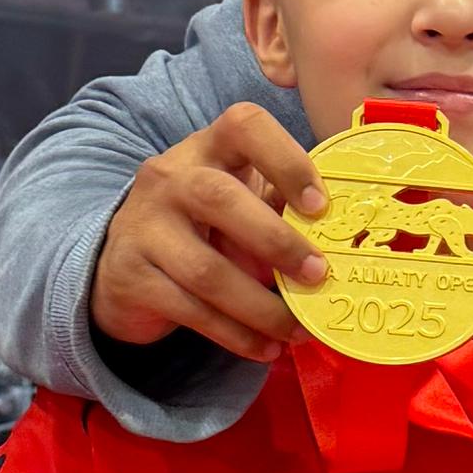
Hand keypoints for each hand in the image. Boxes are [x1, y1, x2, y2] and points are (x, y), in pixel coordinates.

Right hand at [90, 107, 329, 358]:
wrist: (126, 262)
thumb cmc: (205, 225)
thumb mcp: (242, 203)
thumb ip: (282, 208)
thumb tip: (346, 242)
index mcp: (209, 147)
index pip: (244, 126)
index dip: (287, 160)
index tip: (320, 205)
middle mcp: (170, 176)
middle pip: (220, 198)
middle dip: (277, 242)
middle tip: (319, 276)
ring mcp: (144, 224)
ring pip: (206, 270)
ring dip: (261, 307)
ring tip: (297, 329)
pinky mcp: (130, 275)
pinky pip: (191, 310)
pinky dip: (236, 335)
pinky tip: (266, 346)